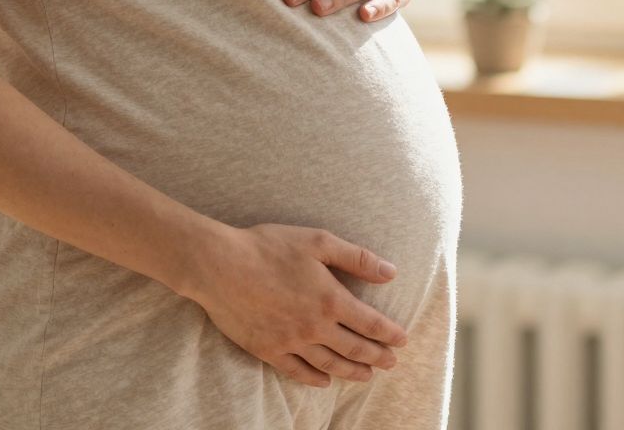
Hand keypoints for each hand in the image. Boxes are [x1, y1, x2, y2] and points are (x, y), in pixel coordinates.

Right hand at [180, 222, 408, 387]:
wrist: (220, 265)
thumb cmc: (269, 247)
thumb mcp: (319, 241)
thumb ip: (357, 258)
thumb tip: (391, 272)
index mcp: (330, 299)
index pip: (370, 323)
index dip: (389, 334)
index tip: (402, 341)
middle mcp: (314, 326)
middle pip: (354, 348)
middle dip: (377, 357)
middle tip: (391, 363)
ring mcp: (290, 342)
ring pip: (329, 364)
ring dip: (351, 372)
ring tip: (367, 376)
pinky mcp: (267, 349)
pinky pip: (296, 371)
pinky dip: (314, 378)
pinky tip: (324, 381)